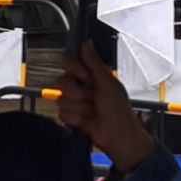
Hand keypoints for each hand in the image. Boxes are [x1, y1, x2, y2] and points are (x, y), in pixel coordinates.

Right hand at [49, 43, 157, 171]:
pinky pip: (61, 112)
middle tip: (92, 98)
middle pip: (62, 80)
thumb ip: (95, 63)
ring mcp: (75, 101)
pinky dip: (75, 118)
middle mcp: (82, 86)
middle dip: (77, 92)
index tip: (83, 75)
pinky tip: (87, 120)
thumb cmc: (119, 111)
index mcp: (92, 75)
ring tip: (92, 112)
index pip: (70, 61)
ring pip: (61, 98)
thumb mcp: (108, 84)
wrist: (117, 137)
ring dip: (78, 107)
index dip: (73, 68)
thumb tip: (87, 43)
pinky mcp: (70, 115)